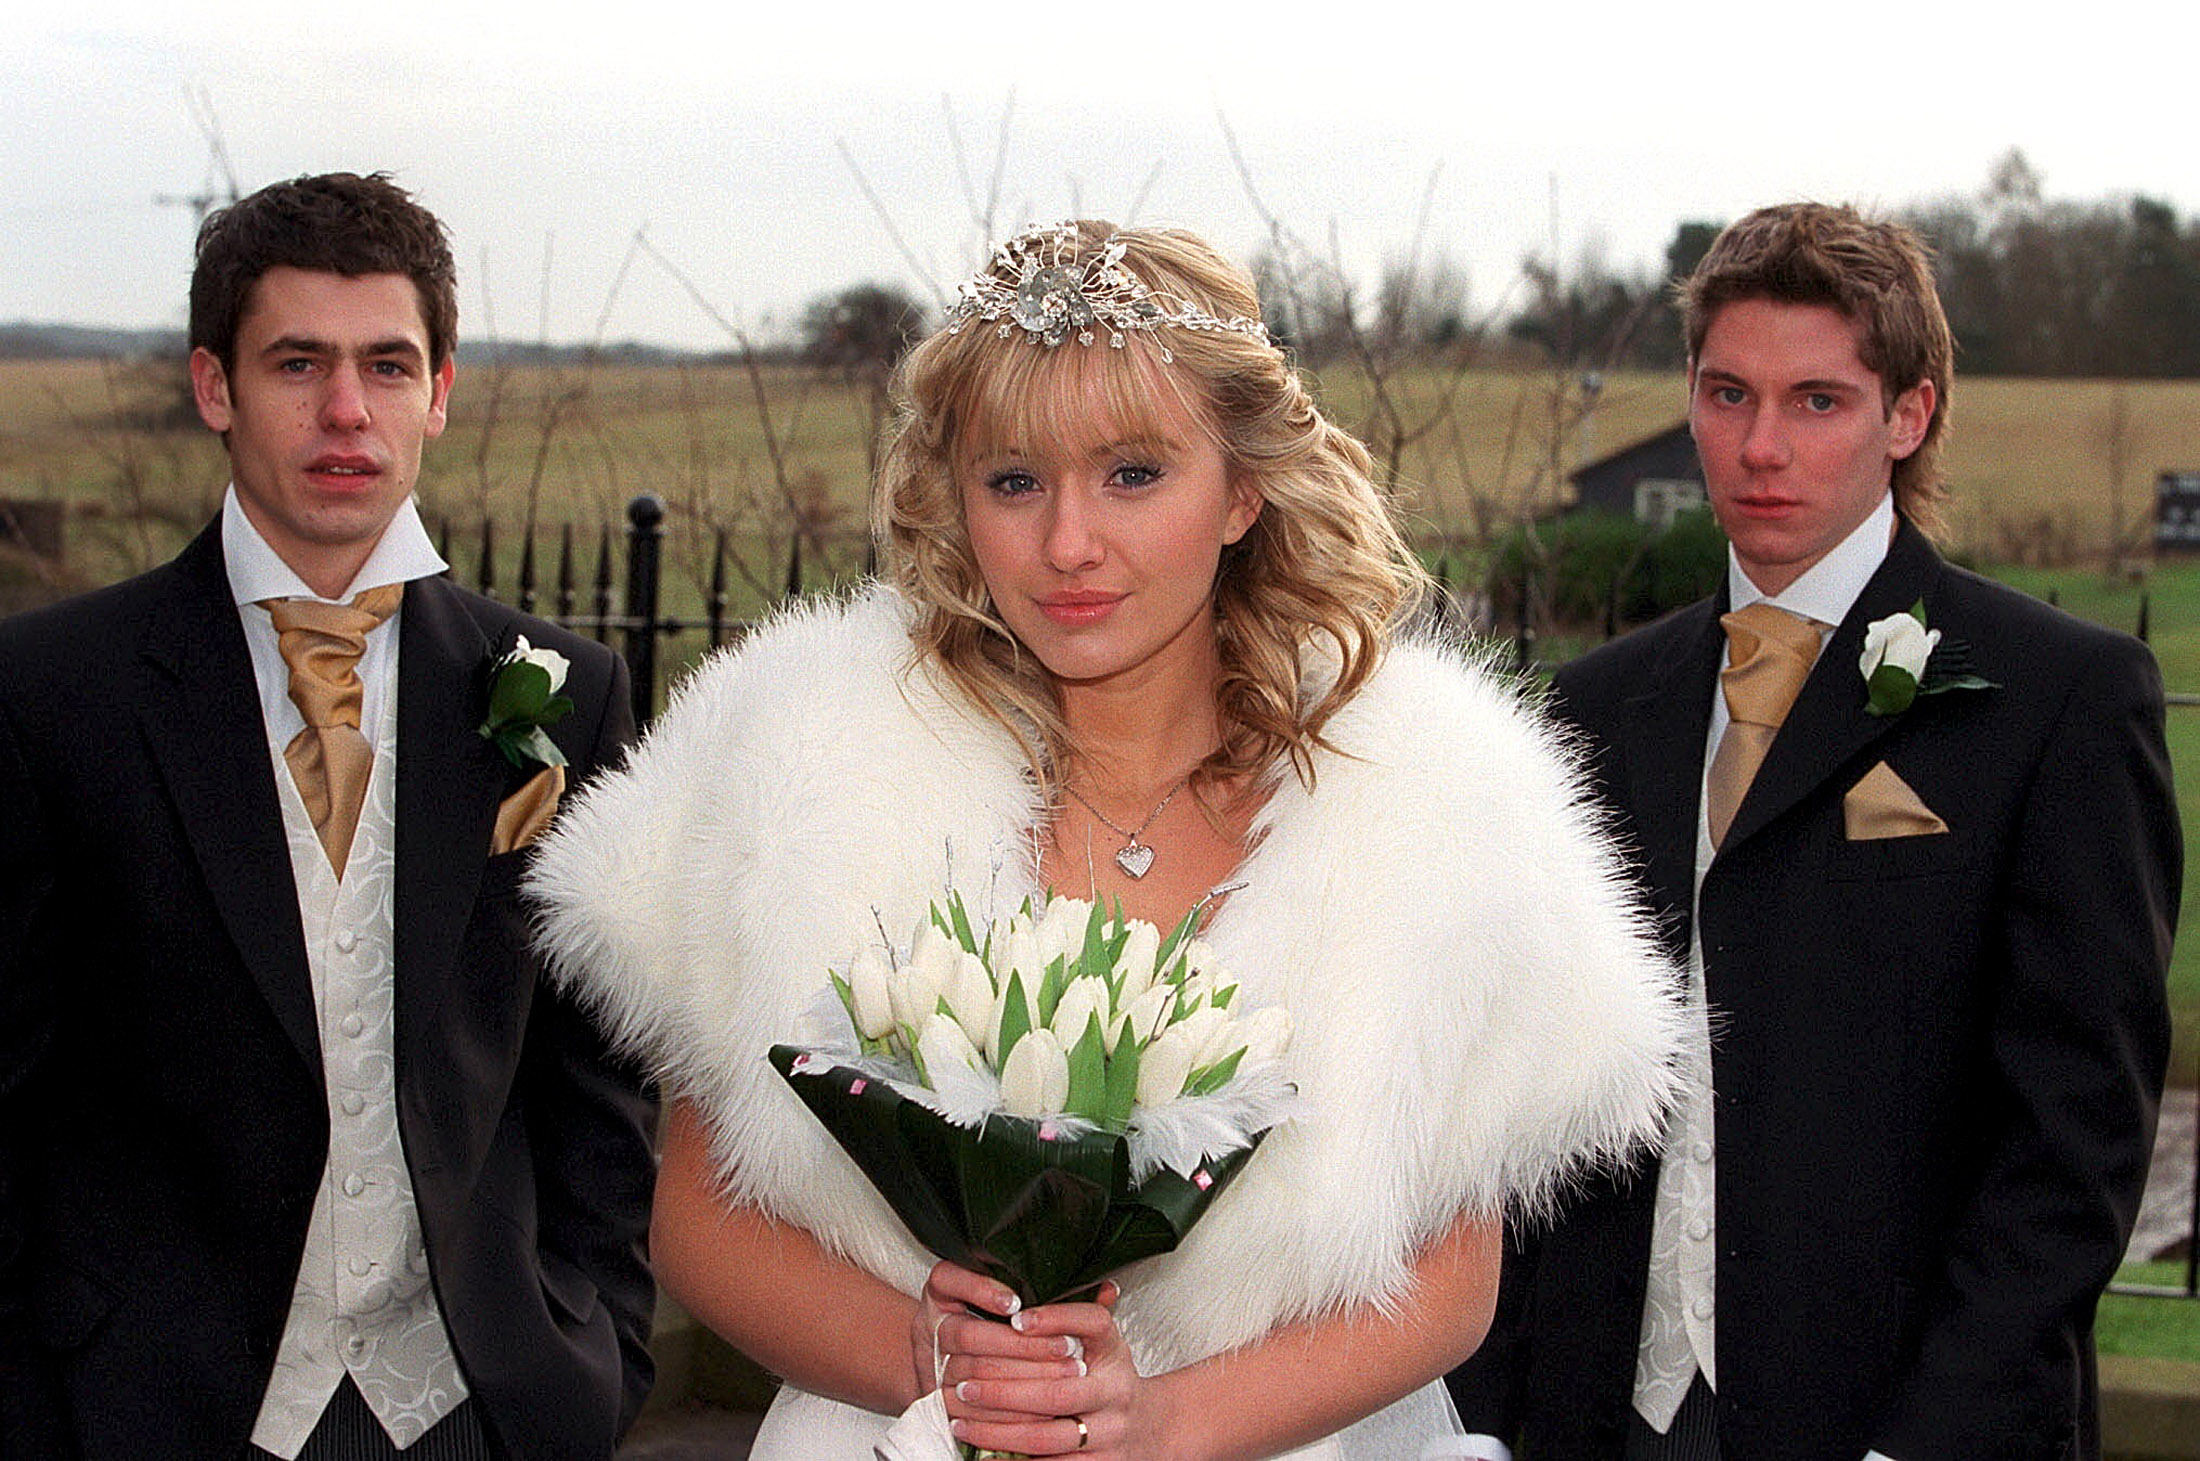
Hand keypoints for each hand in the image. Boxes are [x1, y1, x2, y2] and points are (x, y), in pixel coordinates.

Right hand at [913, 1262, 1086, 1415]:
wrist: (954, 1366)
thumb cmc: (997, 1326)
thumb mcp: (1016, 1301)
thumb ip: (1055, 1293)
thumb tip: (1109, 1290)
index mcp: (943, 1290)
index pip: (949, 1278)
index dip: (981, 1290)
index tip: (1015, 1303)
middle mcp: (931, 1323)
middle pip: (966, 1333)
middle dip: (1021, 1343)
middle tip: (1067, 1347)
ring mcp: (931, 1363)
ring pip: (972, 1372)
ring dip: (1023, 1376)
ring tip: (1068, 1375)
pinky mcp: (938, 1399)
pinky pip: (970, 1410)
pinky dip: (1009, 1412)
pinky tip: (1044, 1410)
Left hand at [946, 1284, 1177, 1460]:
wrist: (1153, 1430)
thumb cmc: (1112, 1380)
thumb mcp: (1105, 1344)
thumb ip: (1080, 1316)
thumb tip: (1077, 1279)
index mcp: (1115, 1352)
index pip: (1093, 1324)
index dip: (1055, 1319)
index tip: (1015, 1319)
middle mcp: (1117, 1392)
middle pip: (1057, 1393)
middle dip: (1003, 1392)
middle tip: (964, 1387)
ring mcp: (1111, 1434)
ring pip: (1048, 1438)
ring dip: (998, 1432)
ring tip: (961, 1423)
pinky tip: (985, 1454)